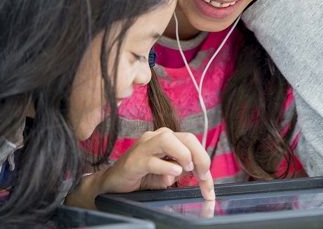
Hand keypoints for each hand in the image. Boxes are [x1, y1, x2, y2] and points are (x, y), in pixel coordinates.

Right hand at [99, 128, 214, 199]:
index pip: (193, 143)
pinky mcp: (134, 161)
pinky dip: (165, 167)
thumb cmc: (141, 176)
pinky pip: (152, 160)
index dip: (205, 162)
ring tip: (186, 169)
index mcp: (168, 139)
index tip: (209, 186)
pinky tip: (172, 175)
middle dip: (201, 157)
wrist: (114, 183)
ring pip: (169, 140)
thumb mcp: (167, 174)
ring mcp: (144, 147)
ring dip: (183, 155)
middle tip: (203, 176)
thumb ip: (181, 170)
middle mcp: (157, 137)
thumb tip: (195, 173)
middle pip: (187, 137)